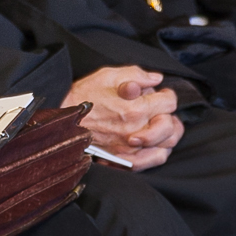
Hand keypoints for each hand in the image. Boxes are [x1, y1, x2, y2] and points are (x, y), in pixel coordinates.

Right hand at [64, 65, 182, 170]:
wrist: (63, 121)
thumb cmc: (83, 96)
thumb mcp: (108, 76)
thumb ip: (136, 74)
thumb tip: (155, 79)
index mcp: (136, 108)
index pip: (169, 102)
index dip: (167, 95)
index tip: (161, 93)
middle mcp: (137, 130)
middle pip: (171, 125)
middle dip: (168, 114)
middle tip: (159, 108)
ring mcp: (132, 147)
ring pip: (167, 145)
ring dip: (167, 133)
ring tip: (159, 124)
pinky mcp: (126, 158)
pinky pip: (153, 160)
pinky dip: (159, 152)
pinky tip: (154, 142)